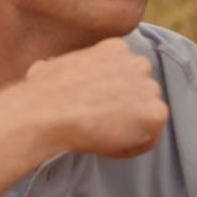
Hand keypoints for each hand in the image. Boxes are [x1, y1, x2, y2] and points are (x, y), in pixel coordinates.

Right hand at [25, 39, 168, 157]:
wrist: (47, 113)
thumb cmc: (42, 93)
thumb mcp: (52, 65)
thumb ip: (65, 65)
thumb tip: (48, 69)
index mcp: (116, 49)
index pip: (127, 74)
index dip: (112, 96)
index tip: (96, 108)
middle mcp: (138, 64)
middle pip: (141, 94)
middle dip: (125, 110)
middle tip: (101, 125)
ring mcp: (149, 88)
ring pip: (146, 116)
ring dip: (128, 130)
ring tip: (100, 136)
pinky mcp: (155, 113)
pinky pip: (150, 139)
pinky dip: (130, 148)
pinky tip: (107, 145)